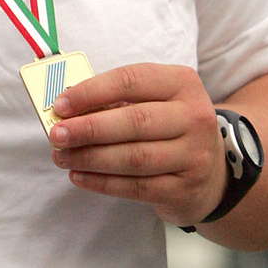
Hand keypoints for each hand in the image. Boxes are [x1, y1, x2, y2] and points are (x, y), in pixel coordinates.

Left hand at [46, 62, 226, 227]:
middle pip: (134, 121)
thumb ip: (116, 101)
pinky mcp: (184, 188)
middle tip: (57, 136)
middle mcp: (194, 117)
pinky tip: (80, 176)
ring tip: (62, 157)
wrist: (211, 172)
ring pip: (134, 157)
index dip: (92, 91)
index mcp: (182, 83)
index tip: (60, 105)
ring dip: (90, 158)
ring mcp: (194, 155)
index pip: (132, 80)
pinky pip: (136, 186)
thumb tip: (67, 109)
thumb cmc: (169, 128)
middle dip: (88, 128)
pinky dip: (102, 182)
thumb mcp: (154, 102)